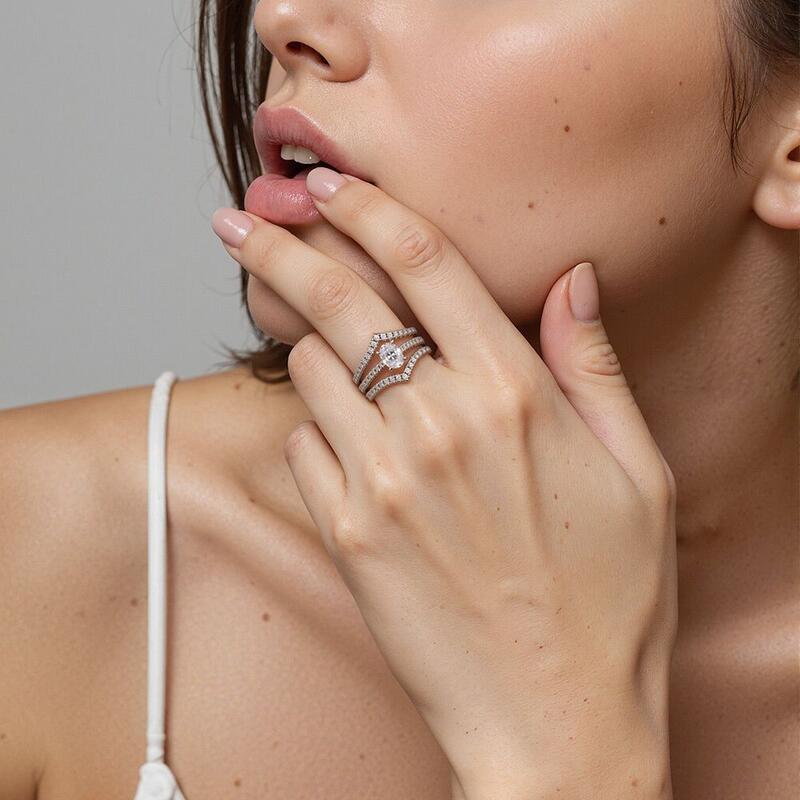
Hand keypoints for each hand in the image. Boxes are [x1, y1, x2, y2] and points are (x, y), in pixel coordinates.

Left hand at [211, 168, 677, 799]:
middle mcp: (440, 424)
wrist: (554, 717)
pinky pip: (302, 446)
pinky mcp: (347, 533)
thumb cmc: (609, 598)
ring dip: (311, 347)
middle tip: (241, 220)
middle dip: (281, 246)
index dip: (367, 208)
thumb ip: (594, 366)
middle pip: (339, 297)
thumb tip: (574, 283)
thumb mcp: (638, 472)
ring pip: (310, 367)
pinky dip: (315, 430)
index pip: (424, 261)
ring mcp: (383, 479)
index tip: (329, 187)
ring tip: (324, 349)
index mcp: (515, 394)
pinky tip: (349, 445)